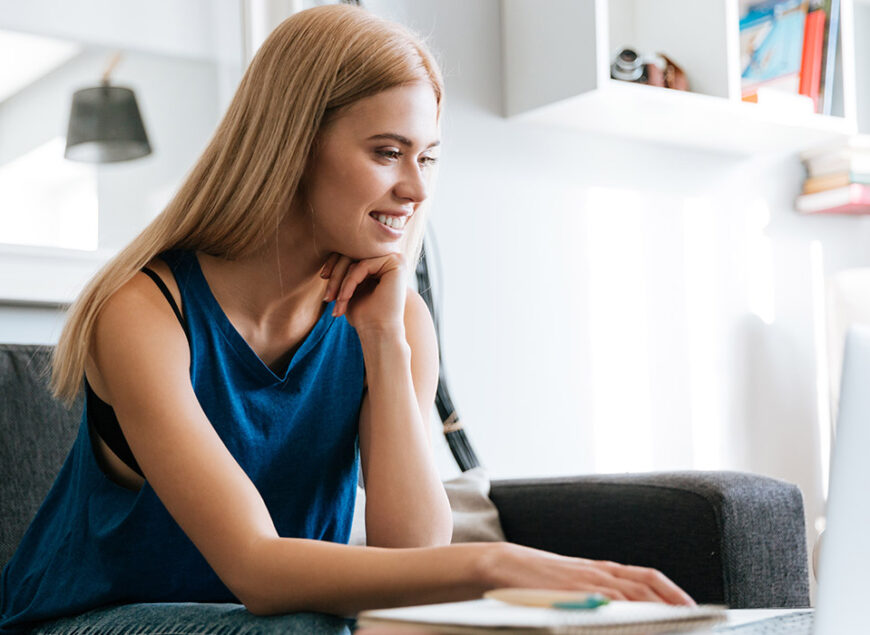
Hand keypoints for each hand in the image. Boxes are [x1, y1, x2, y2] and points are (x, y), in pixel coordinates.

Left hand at [320, 252, 406, 334]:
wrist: (380, 333)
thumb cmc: (364, 316)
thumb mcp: (349, 288)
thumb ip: (346, 270)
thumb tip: (331, 252)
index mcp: (382, 262)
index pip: (352, 254)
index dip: (334, 266)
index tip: (323, 281)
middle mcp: (391, 257)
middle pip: (353, 253)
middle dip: (335, 275)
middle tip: (327, 298)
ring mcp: (396, 258)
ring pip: (356, 259)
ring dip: (340, 281)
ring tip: (335, 301)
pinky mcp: (396, 263)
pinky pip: (363, 265)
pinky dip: (349, 282)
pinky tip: (344, 298)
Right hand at [479, 543, 695, 605]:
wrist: (504, 564)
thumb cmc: (539, 580)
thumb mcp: (574, 582)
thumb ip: (599, 593)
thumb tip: (626, 610)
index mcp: (603, 569)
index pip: (647, 577)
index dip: (672, 591)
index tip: (692, 606)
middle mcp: (599, 573)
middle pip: (646, 585)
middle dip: (672, 602)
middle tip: (694, 617)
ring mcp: (587, 582)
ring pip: (631, 595)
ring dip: (655, 609)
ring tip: (675, 622)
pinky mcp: (572, 592)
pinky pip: (606, 604)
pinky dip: (625, 613)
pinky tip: (635, 623)